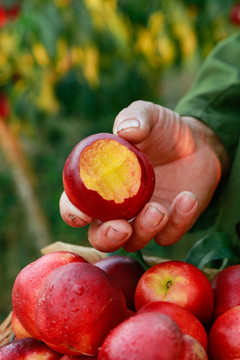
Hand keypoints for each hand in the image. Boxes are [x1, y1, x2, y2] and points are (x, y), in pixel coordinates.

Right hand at [60, 100, 227, 251]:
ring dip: (144, 230)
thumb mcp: (150, 117)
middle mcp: (118, 208)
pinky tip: (187, 198)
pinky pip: (169, 235)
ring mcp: (144, 219)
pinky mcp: (171, 225)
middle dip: (107, 237)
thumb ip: (136, 118)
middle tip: (121, 227)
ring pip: (134, 242)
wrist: (199, 143)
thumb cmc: (164, 130)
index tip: (81, 214)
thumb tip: (125, 129)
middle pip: (101, 236)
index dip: (73, 212)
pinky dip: (178, 221)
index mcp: (102, 183)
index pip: (77, 204)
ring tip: (159, 209)